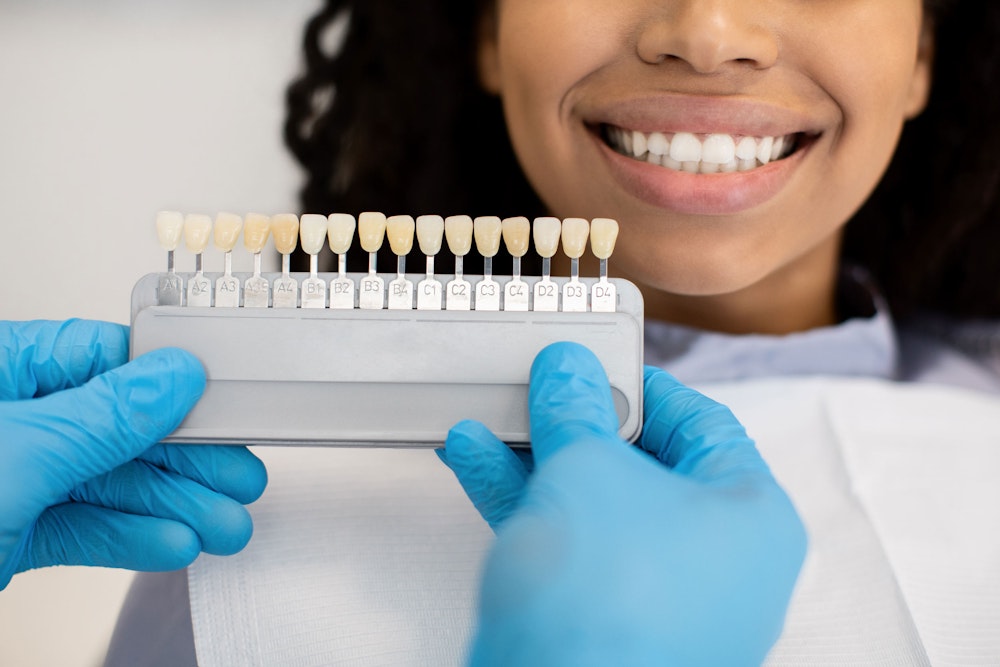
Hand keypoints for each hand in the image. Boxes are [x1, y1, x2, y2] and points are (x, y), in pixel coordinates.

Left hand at [0, 320, 266, 589]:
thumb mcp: (21, 451)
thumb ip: (102, 416)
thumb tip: (176, 376)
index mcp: (3, 369)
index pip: (105, 357)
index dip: (171, 383)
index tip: (223, 404)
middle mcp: (15, 418)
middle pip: (119, 428)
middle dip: (187, 461)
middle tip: (241, 478)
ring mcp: (13, 477)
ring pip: (110, 484)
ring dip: (174, 507)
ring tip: (224, 524)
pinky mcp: (12, 533)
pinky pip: (86, 528)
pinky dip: (133, 538)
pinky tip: (175, 542)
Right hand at [440, 342, 806, 665]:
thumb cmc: (610, 605)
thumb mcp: (588, 470)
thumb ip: (576, 409)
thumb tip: (569, 371)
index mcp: (750, 517)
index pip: (701, 423)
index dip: (643, 382)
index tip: (598, 360)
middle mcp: (715, 562)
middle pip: (642, 464)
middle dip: (576, 421)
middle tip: (541, 387)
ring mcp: (659, 598)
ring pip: (596, 505)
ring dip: (538, 458)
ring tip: (491, 418)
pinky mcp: (604, 622)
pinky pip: (569, 544)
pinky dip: (526, 502)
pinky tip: (479, 461)